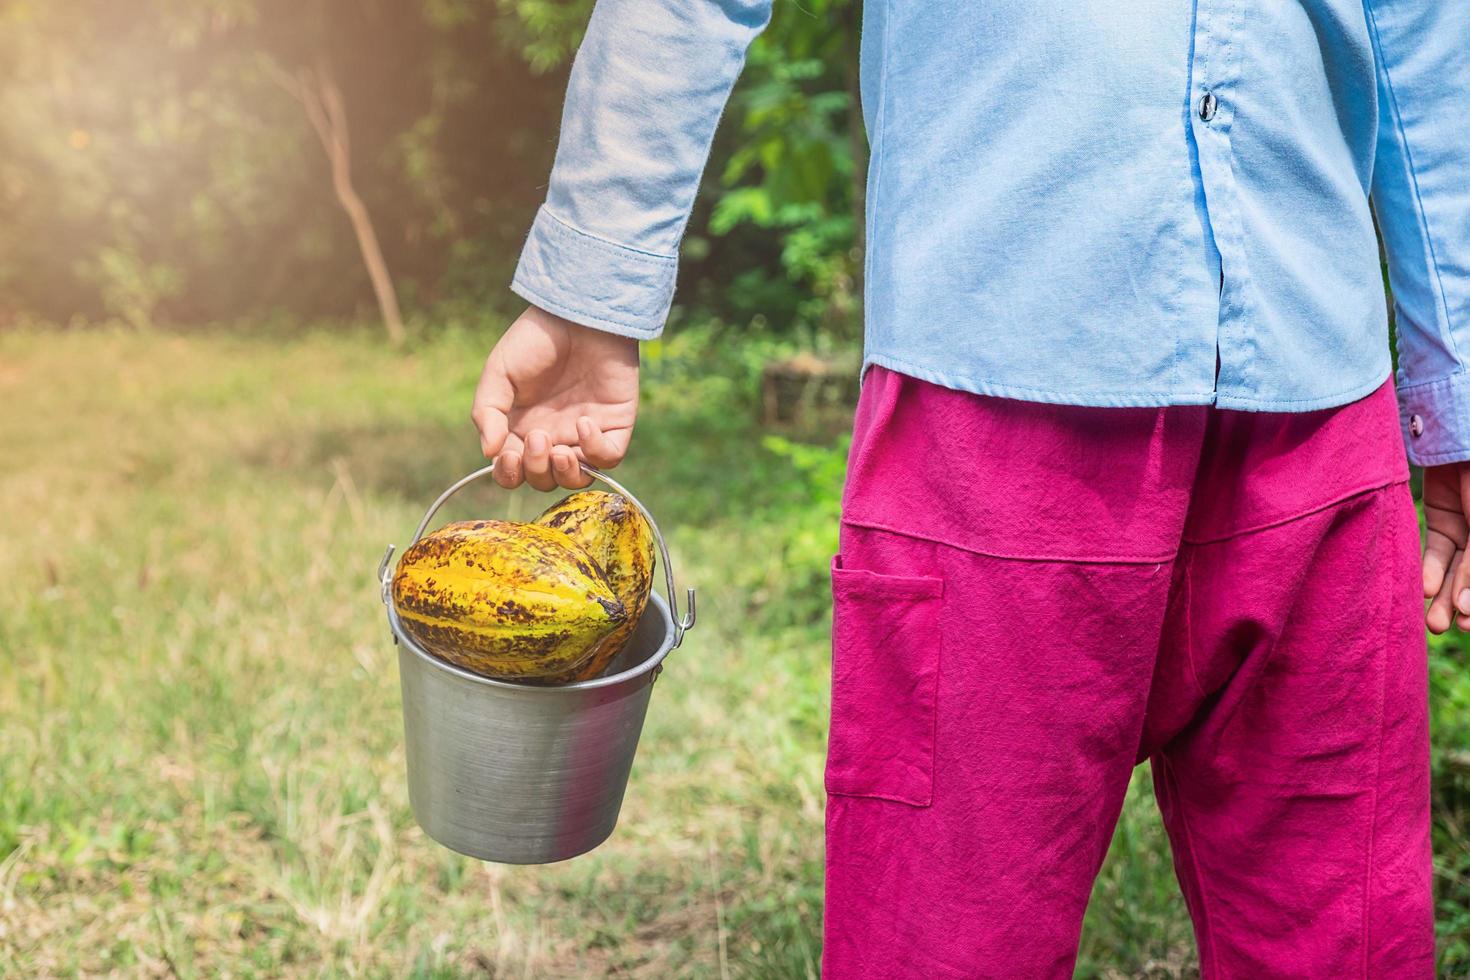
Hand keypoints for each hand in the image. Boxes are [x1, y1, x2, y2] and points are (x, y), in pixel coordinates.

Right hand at [470, 305, 638, 490]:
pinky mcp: (615, 425)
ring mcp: (585, 434)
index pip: (513, 470)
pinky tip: (584, 422)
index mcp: (522, 428)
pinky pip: (608, 458)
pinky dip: (595, 451)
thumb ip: (488, 412)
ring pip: (576, 478)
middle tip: (538, 437)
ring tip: (558, 448)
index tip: (507, 455)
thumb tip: (489, 454)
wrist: (577, 314)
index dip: (509, 473)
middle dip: (535, 469)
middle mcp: (553, 436)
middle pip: (543, 479)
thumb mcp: (498, 373)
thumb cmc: (535, 340)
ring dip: (564, 473)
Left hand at [1421, 462, 1469, 632]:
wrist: (1460, 438)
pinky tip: (1425, 590)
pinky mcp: (1445, 517)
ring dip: (1445, 596)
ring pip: (1458, 569)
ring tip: (1433, 622)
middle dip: (1464, 605)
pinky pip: (1439, 550)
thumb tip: (1467, 608)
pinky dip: (1431, 569)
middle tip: (1445, 626)